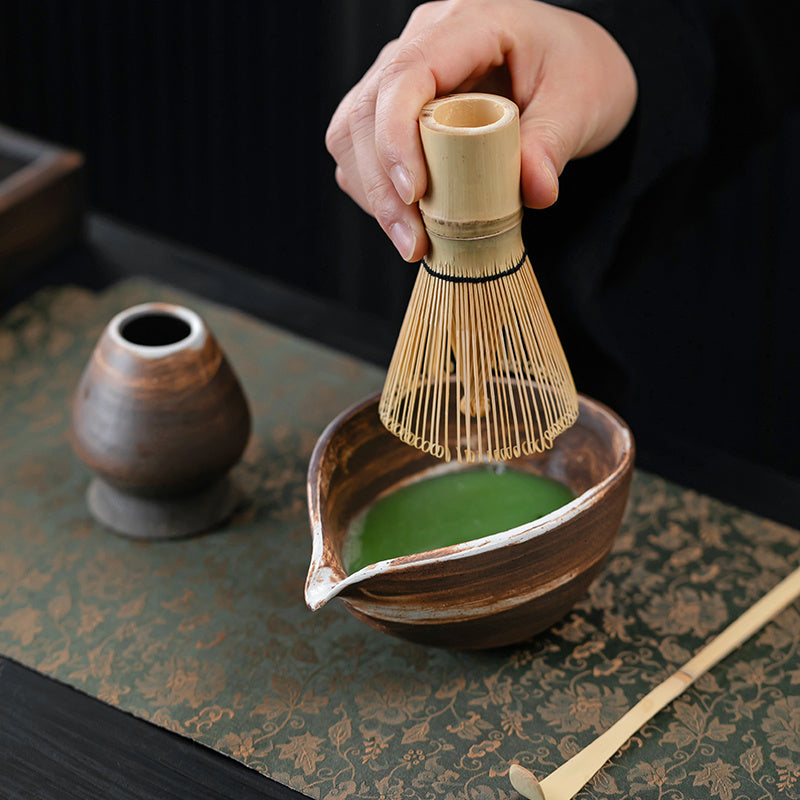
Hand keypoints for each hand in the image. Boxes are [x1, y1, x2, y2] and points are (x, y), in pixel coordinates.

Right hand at [325, 0, 636, 261]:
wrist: (571, 73)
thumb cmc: (577, 73)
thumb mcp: (580, 104)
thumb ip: (554, 145)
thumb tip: (536, 192)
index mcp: (466, 24)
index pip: (405, 73)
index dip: (396, 136)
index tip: (415, 194)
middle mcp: (420, 43)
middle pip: (365, 111)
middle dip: (381, 185)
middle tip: (413, 242)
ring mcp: (400, 77)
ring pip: (352, 134)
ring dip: (374, 195)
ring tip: (412, 242)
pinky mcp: (394, 112)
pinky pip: (361, 153)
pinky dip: (376, 194)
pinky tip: (408, 224)